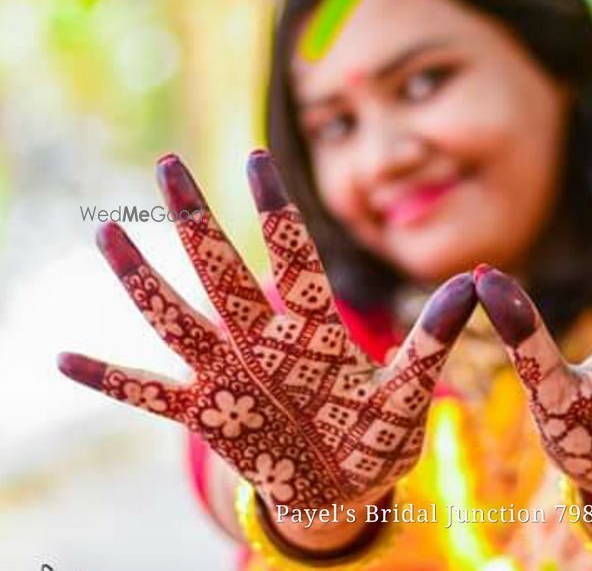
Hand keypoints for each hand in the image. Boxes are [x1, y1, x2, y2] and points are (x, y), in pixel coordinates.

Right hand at [59, 151, 475, 509]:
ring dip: (146, 283)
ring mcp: (231, 376)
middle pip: (225, 272)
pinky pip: (151, 395)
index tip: (259, 159)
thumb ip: (432, 339)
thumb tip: (472, 283)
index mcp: (313, 329)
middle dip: (198, 222)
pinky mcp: (208, 416)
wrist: (342, 486)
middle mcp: (264, 341)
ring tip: (110, 233)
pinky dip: (113, 381)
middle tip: (169, 165)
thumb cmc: (375, 433)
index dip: (278, 211)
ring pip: (180, 320)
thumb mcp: (407, 390)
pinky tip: (65, 360)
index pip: (294, 257)